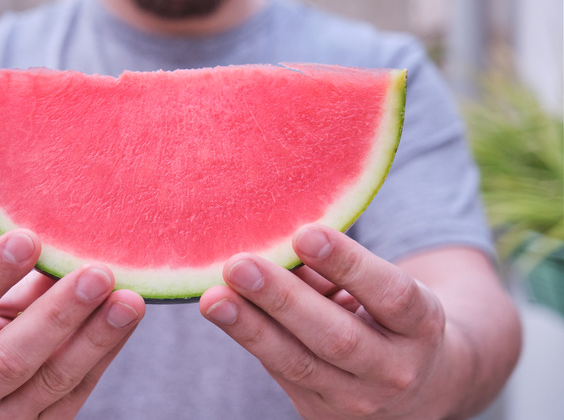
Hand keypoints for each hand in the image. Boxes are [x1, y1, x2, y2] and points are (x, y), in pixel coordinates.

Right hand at [0, 229, 144, 418]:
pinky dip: (105, 352)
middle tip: (98, 274)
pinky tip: (125, 320)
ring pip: (54, 380)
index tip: (27, 237)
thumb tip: (68, 244)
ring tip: (129, 301)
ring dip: (97, 337)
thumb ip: (15, 282)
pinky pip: (79, 391)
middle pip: (10, 358)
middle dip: (59, 314)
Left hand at [200, 224, 457, 418]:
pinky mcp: (321, 415)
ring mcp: (356, 401)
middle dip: (283, 300)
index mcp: (420, 326)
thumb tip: (275, 243)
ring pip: (298, 364)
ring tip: (213, 299)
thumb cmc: (390, 320)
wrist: (417, 392)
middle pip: (336, 338)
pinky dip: (251, 339)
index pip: (390, 295)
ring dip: (250, 328)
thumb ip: (335, 271)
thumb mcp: (384, 291)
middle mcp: (394, 370)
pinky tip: (224, 312)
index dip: (348, 264)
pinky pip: (280, 373)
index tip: (305, 232)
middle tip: (239, 266)